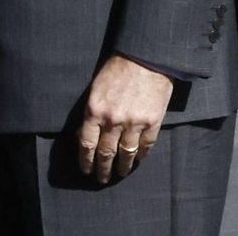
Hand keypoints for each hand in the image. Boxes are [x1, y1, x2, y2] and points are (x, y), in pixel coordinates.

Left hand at [77, 54, 174, 184]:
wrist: (145, 59)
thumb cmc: (117, 70)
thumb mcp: (96, 89)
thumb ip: (91, 112)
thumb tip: (85, 134)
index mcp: (94, 111)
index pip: (86, 144)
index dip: (86, 160)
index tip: (86, 170)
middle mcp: (113, 121)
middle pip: (105, 153)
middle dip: (102, 169)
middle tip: (101, 178)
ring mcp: (134, 124)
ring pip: (126, 154)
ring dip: (122, 167)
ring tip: (120, 174)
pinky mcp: (152, 124)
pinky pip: (145, 146)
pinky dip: (140, 155)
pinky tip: (137, 159)